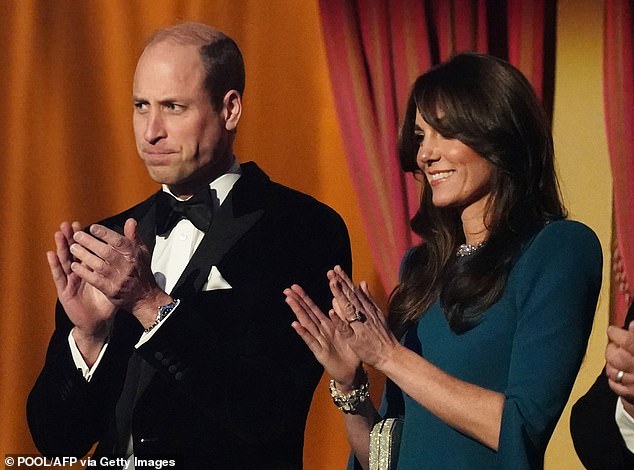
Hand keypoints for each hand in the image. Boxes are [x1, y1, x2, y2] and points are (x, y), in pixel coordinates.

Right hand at [47, 221, 115, 339]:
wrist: (99, 321)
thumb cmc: (107, 301)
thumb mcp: (116, 282)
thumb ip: (122, 268)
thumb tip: (132, 254)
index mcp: (91, 268)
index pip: (87, 250)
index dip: (85, 238)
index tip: (84, 225)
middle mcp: (79, 272)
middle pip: (74, 252)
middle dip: (71, 238)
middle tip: (69, 224)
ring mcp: (70, 280)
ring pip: (65, 260)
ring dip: (61, 247)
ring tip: (59, 233)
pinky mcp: (64, 290)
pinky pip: (59, 276)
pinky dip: (55, 265)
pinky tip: (50, 254)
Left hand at [68, 218, 168, 324]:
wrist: (144, 296)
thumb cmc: (140, 270)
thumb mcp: (142, 252)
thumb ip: (134, 237)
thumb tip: (130, 221)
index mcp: (134, 254)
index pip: (118, 241)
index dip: (105, 234)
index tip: (92, 228)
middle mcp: (127, 266)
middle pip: (106, 252)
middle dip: (90, 242)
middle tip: (76, 236)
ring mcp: (118, 279)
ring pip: (98, 265)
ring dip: (84, 256)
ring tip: (72, 248)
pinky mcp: (111, 290)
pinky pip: (95, 280)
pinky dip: (84, 272)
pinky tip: (74, 266)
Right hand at [284, 284, 360, 387]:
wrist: (352, 372)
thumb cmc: (350, 352)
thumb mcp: (348, 330)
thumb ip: (341, 315)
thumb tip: (336, 298)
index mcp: (327, 325)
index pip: (313, 308)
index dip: (304, 298)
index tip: (295, 287)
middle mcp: (320, 332)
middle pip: (307, 314)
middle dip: (297, 302)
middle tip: (287, 290)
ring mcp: (319, 341)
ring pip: (307, 324)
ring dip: (298, 312)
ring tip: (289, 301)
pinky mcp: (320, 353)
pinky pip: (311, 341)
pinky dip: (303, 333)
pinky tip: (295, 325)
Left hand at [328, 266, 399, 370]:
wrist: (390, 354)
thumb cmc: (382, 335)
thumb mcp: (377, 313)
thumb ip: (368, 298)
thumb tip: (362, 282)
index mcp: (366, 308)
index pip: (353, 291)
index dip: (344, 279)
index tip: (335, 268)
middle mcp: (363, 314)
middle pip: (350, 296)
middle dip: (340, 283)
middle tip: (330, 271)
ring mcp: (359, 325)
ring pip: (348, 308)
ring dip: (340, 296)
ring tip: (332, 284)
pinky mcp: (355, 339)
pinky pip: (346, 328)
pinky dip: (339, 320)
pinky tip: (332, 312)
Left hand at [606, 321, 633, 414]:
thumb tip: (632, 326)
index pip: (628, 341)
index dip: (617, 334)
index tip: (613, 330)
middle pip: (616, 356)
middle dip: (612, 348)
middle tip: (615, 343)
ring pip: (613, 371)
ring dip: (611, 362)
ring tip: (615, 356)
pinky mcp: (633, 396)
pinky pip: (615, 385)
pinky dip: (613, 377)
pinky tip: (619, 372)